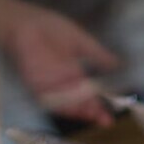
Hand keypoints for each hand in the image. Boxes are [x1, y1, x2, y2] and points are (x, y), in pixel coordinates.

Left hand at [0, 0, 118, 125]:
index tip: (110, 115)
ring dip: (80, 112)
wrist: (26, 24)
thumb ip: (98, 54)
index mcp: (75, 76)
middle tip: (104, 119)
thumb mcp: (81, 41)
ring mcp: (51, 87)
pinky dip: (63, 106)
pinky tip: (75, 110)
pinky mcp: (37, 87)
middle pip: (80, 104)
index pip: (89, 96)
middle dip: (92, 113)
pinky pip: (51, 101)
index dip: (100, 107)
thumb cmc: (51, 29)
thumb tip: (117, 63)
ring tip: (93, 115)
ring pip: (68, 105)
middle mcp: (63, 85)